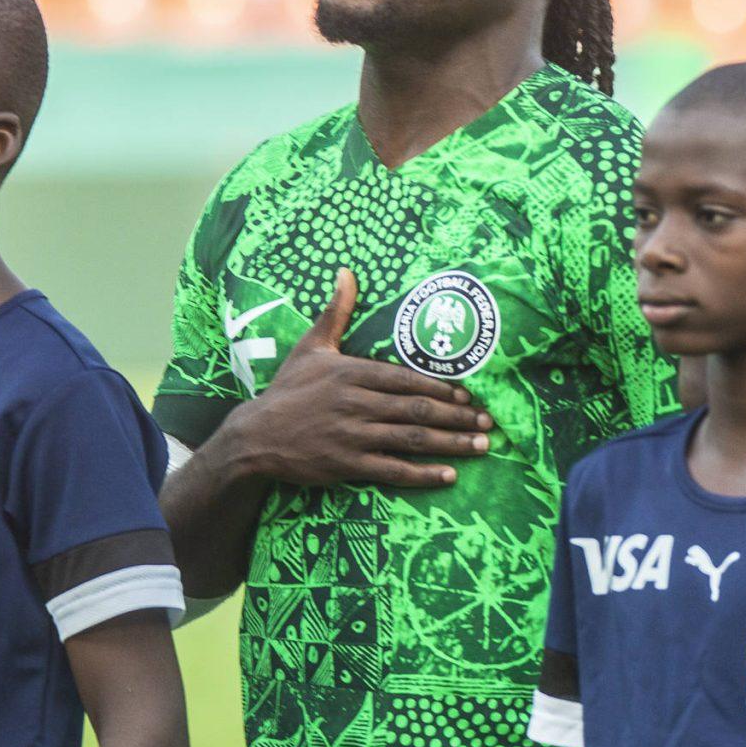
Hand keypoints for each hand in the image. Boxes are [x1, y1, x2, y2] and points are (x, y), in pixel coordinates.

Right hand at [226, 271, 493, 489]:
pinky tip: (449, 475)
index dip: (441, 388)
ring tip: (481, 447)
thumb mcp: (312, 346)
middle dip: (458, 417)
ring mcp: (353, 436)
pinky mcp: (348, 465)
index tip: (469, 395)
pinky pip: (393, 470)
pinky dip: (423, 474)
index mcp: (352, 372)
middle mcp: (356, 404)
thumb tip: (347, 271)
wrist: (257, 435)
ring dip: (450, 443)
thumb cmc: (289, 389)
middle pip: (416, 410)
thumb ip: (336, 312)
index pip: (406, 379)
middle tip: (488, 423)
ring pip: (411, 439)